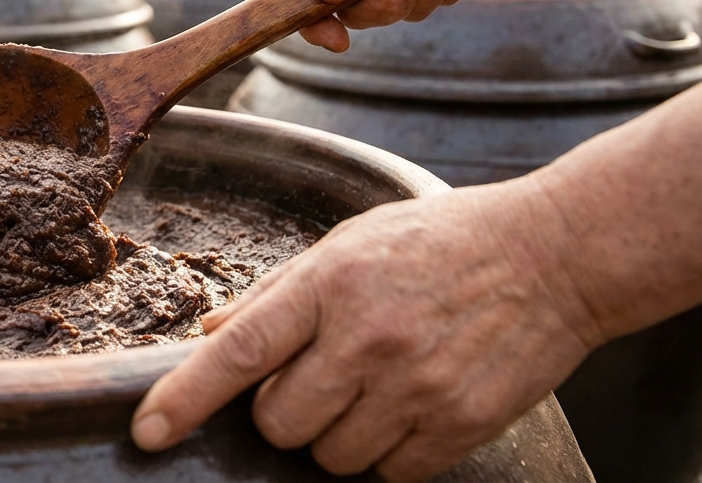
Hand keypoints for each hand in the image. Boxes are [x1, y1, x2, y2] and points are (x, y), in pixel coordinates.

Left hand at [129, 179, 601, 481]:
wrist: (553, 255)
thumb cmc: (441, 242)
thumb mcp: (349, 243)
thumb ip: (277, 292)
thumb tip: (212, 335)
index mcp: (331, 283)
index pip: (239, 352)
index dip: (184, 398)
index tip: (148, 431)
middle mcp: (368, 338)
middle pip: (278, 423)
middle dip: (282, 412)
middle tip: (321, 376)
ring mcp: (417, 385)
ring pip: (331, 457)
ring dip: (336, 435)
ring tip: (374, 386)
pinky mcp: (462, 422)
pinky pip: (391, 475)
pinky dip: (388, 455)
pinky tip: (410, 406)